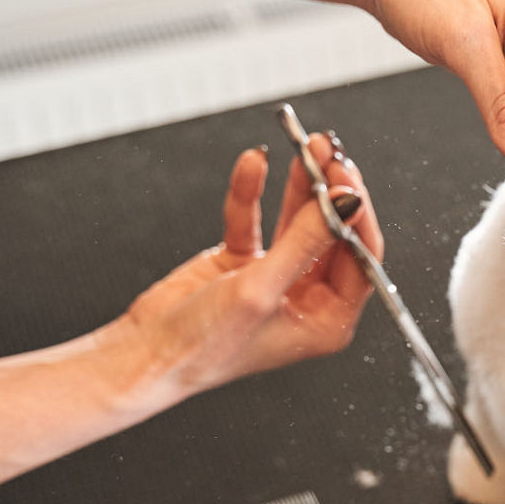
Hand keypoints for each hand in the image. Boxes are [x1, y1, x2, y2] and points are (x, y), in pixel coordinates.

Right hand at [118, 134, 382, 395]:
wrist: (142, 356)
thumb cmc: (202, 347)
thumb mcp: (260, 291)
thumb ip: (305, 241)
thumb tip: (346, 203)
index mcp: (328, 321)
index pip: (362, 259)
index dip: (358, 214)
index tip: (347, 178)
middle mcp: (309, 299)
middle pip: (334, 233)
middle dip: (331, 191)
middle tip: (328, 154)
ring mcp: (277, 277)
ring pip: (300, 220)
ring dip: (301, 184)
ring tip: (306, 146)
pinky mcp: (244, 263)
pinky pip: (255, 218)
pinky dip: (252, 193)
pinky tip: (254, 164)